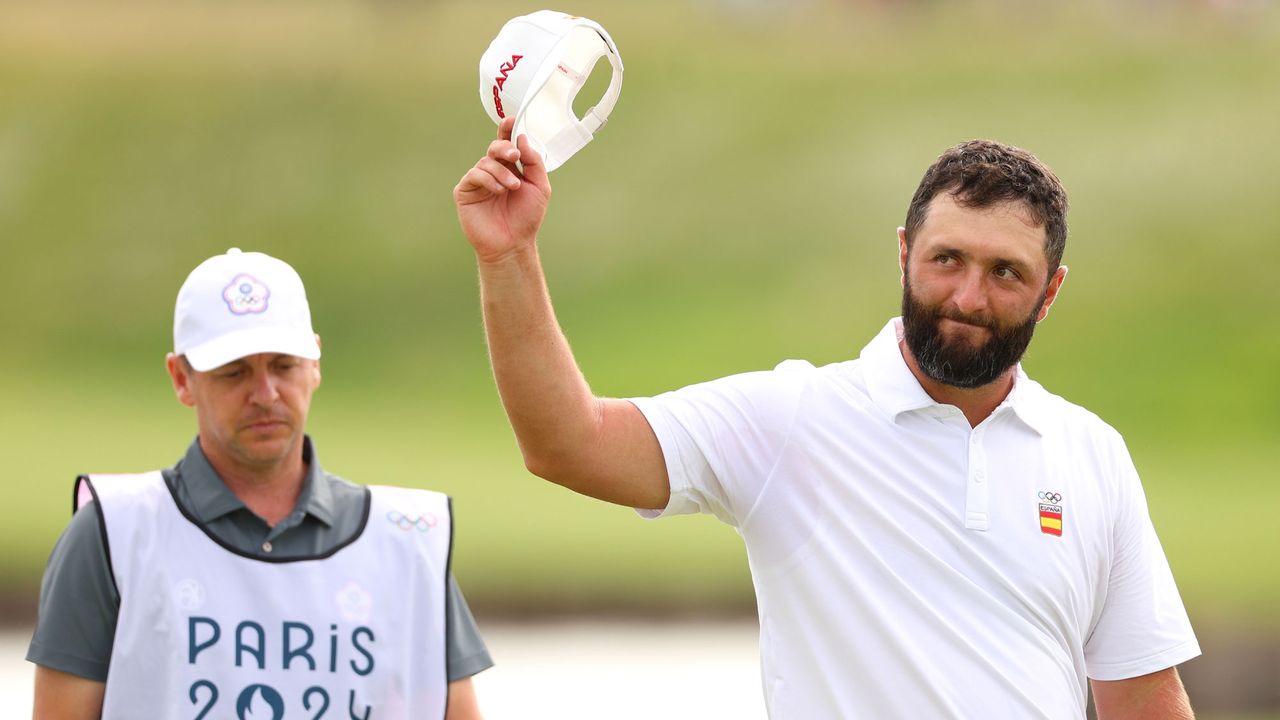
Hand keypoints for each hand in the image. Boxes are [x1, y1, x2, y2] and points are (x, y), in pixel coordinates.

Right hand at [454, 116, 551, 263]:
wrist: (513, 243)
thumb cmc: (526, 218)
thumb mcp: (539, 187)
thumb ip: (534, 162)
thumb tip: (522, 138)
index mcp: (510, 169)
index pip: (507, 144)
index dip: (507, 130)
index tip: (511, 119)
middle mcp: (493, 172)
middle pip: (494, 148)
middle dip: (504, 147)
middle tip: (514, 156)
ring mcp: (478, 181)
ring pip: (486, 162)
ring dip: (501, 172)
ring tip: (512, 188)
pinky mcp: (465, 192)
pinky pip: (474, 175)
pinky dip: (488, 180)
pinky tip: (498, 191)